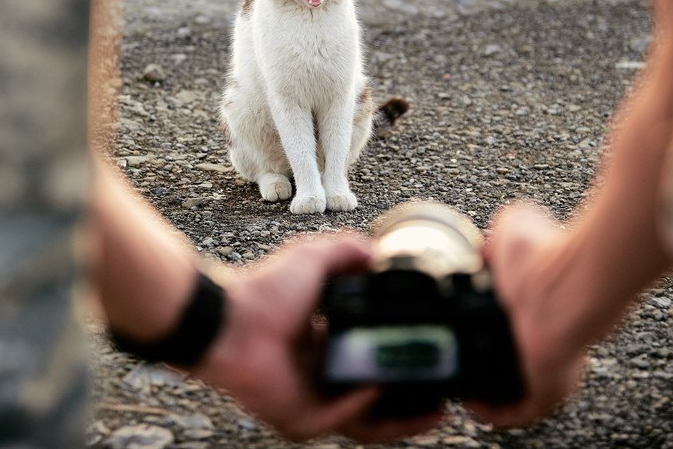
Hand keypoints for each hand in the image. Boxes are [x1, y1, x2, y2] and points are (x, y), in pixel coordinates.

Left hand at [193, 233, 441, 441]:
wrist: (229, 318)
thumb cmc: (261, 291)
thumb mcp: (313, 258)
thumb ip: (346, 251)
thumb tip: (378, 252)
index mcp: (323, 343)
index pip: (371, 361)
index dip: (402, 363)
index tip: (431, 357)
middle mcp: (320, 374)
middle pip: (376, 399)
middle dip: (410, 402)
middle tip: (442, 398)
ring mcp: (310, 398)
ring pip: (364, 421)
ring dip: (399, 420)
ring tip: (432, 411)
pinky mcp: (299, 416)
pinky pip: (339, 421)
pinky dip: (361, 410)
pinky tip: (376, 389)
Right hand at [464, 203, 586, 426]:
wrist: (565, 285)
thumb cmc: (548, 256)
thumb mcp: (515, 227)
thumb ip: (502, 231)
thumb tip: (488, 239)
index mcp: (549, 302)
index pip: (526, 323)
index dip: (499, 326)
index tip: (477, 328)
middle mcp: (555, 337)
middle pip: (524, 357)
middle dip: (494, 360)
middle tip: (467, 361)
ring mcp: (555, 365)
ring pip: (521, 387)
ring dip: (493, 391)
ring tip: (465, 387)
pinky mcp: (547, 389)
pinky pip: (519, 410)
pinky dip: (495, 412)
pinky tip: (473, 404)